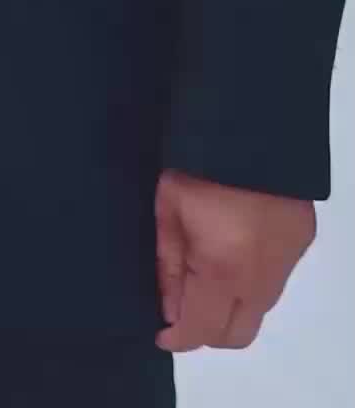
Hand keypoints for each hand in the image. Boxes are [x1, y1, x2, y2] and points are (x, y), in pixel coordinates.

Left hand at [155, 170, 315, 351]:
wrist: (252, 124)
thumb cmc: (198, 164)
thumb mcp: (169, 209)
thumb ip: (169, 265)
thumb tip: (170, 310)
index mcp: (222, 269)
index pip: (200, 329)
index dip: (177, 338)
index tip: (161, 331)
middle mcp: (260, 278)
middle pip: (236, 335)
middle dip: (206, 330)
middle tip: (183, 304)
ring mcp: (285, 263)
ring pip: (258, 311)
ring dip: (231, 306)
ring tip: (206, 271)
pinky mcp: (301, 243)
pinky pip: (274, 280)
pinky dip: (252, 280)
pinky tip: (234, 245)